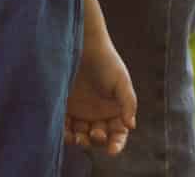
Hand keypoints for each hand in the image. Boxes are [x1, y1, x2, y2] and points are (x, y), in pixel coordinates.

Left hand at [66, 35, 136, 154]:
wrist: (82, 44)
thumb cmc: (106, 61)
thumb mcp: (121, 80)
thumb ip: (128, 102)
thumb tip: (130, 126)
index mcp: (115, 112)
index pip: (118, 135)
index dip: (116, 144)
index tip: (112, 150)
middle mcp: (98, 115)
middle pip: (99, 138)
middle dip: (98, 140)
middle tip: (96, 133)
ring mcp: (81, 112)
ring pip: (81, 135)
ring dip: (80, 141)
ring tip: (78, 138)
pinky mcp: (64, 107)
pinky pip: (64, 126)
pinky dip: (65, 132)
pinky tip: (66, 133)